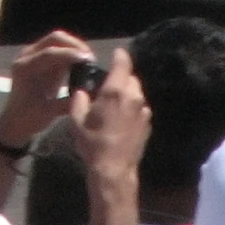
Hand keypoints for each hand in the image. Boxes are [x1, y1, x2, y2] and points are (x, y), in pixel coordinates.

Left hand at [0, 30, 95, 147]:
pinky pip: (58, 47)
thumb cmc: (29, 118)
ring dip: (74, 47)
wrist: (15, 121)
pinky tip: (81, 62)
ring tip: (88, 60)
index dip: (70, 54)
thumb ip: (69, 101)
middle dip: (75, 45)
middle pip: (54, 39)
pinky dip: (70, 52)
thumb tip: (92, 92)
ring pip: (57, 40)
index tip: (88, 59)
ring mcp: (32, 54)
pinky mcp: (40, 57)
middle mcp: (27, 56)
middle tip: (90, 58)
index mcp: (25, 68)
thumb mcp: (50, 112)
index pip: (50, 53)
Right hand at [72, 47, 150, 188]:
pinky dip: (132, 108)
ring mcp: (144, 110)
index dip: (119, 55)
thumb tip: (82, 91)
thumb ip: (79, 99)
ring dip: (127, 94)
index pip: (123, 62)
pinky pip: (140, 108)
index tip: (115, 54)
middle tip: (107, 88)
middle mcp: (133, 96)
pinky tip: (121, 120)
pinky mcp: (148, 123)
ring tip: (113, 106)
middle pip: (130, 78)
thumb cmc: (93, 143)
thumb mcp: (76, 120)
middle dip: (120, 79)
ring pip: (136, 93)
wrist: (114, 170)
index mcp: (115, 91)